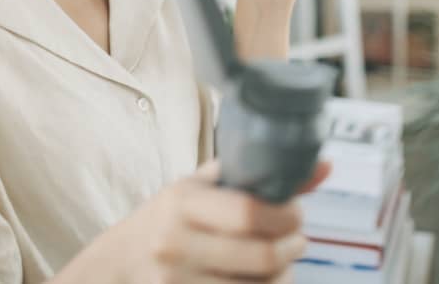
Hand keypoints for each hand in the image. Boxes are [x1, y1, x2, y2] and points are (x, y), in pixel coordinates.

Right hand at [109, 157, 331, 282]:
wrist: (115, 267)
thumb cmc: (166, 220)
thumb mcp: (197, 187)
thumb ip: (252, 173)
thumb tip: (323, 166)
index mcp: (182, 203)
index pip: (249, 213)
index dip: (287, 216)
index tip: (296, 212)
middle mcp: (176, 245)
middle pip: (261, 257)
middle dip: (293, 246)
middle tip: (297, 238)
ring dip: (283, 275)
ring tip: (282, 261)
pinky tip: (262, 281)